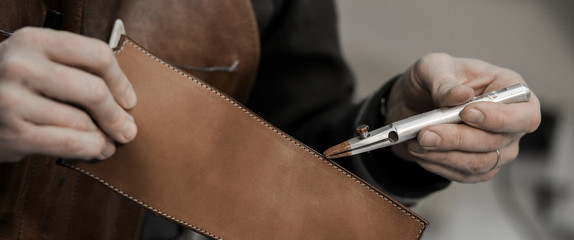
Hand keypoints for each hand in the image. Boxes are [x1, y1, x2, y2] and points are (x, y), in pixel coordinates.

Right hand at [0, 27, 136, 162]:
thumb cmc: (14, 85)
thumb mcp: (37, 61)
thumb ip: (74, 67)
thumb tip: (125, 98)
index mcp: (33, 40)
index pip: (97, 55)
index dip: (120, 81)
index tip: (128, 99)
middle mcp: (20, 66)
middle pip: (94, 91)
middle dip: (117, 115)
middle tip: (127, 129)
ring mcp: (13, 101)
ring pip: (83, 122)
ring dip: (105, 137)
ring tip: (110, 141)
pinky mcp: (13, 134)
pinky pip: (70, 144)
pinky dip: (91, 149)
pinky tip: (98, 150)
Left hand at [386, 53, 540, 182]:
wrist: (411, 103)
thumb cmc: (431, 79)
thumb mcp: (432, 66)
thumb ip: (444, 80)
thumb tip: (460, 95)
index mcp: (510, 89)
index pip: (525, 114)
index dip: (499, 118)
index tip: (466, 113)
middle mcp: (510, 123)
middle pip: (496, 142)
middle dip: (457, 139)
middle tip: (425, 133)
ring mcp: (497, 149)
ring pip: (478, 162)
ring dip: (443, 154)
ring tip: (416, 141)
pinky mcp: (478, 167)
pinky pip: (463, 174)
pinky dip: (438, 164)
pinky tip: (420, 152)